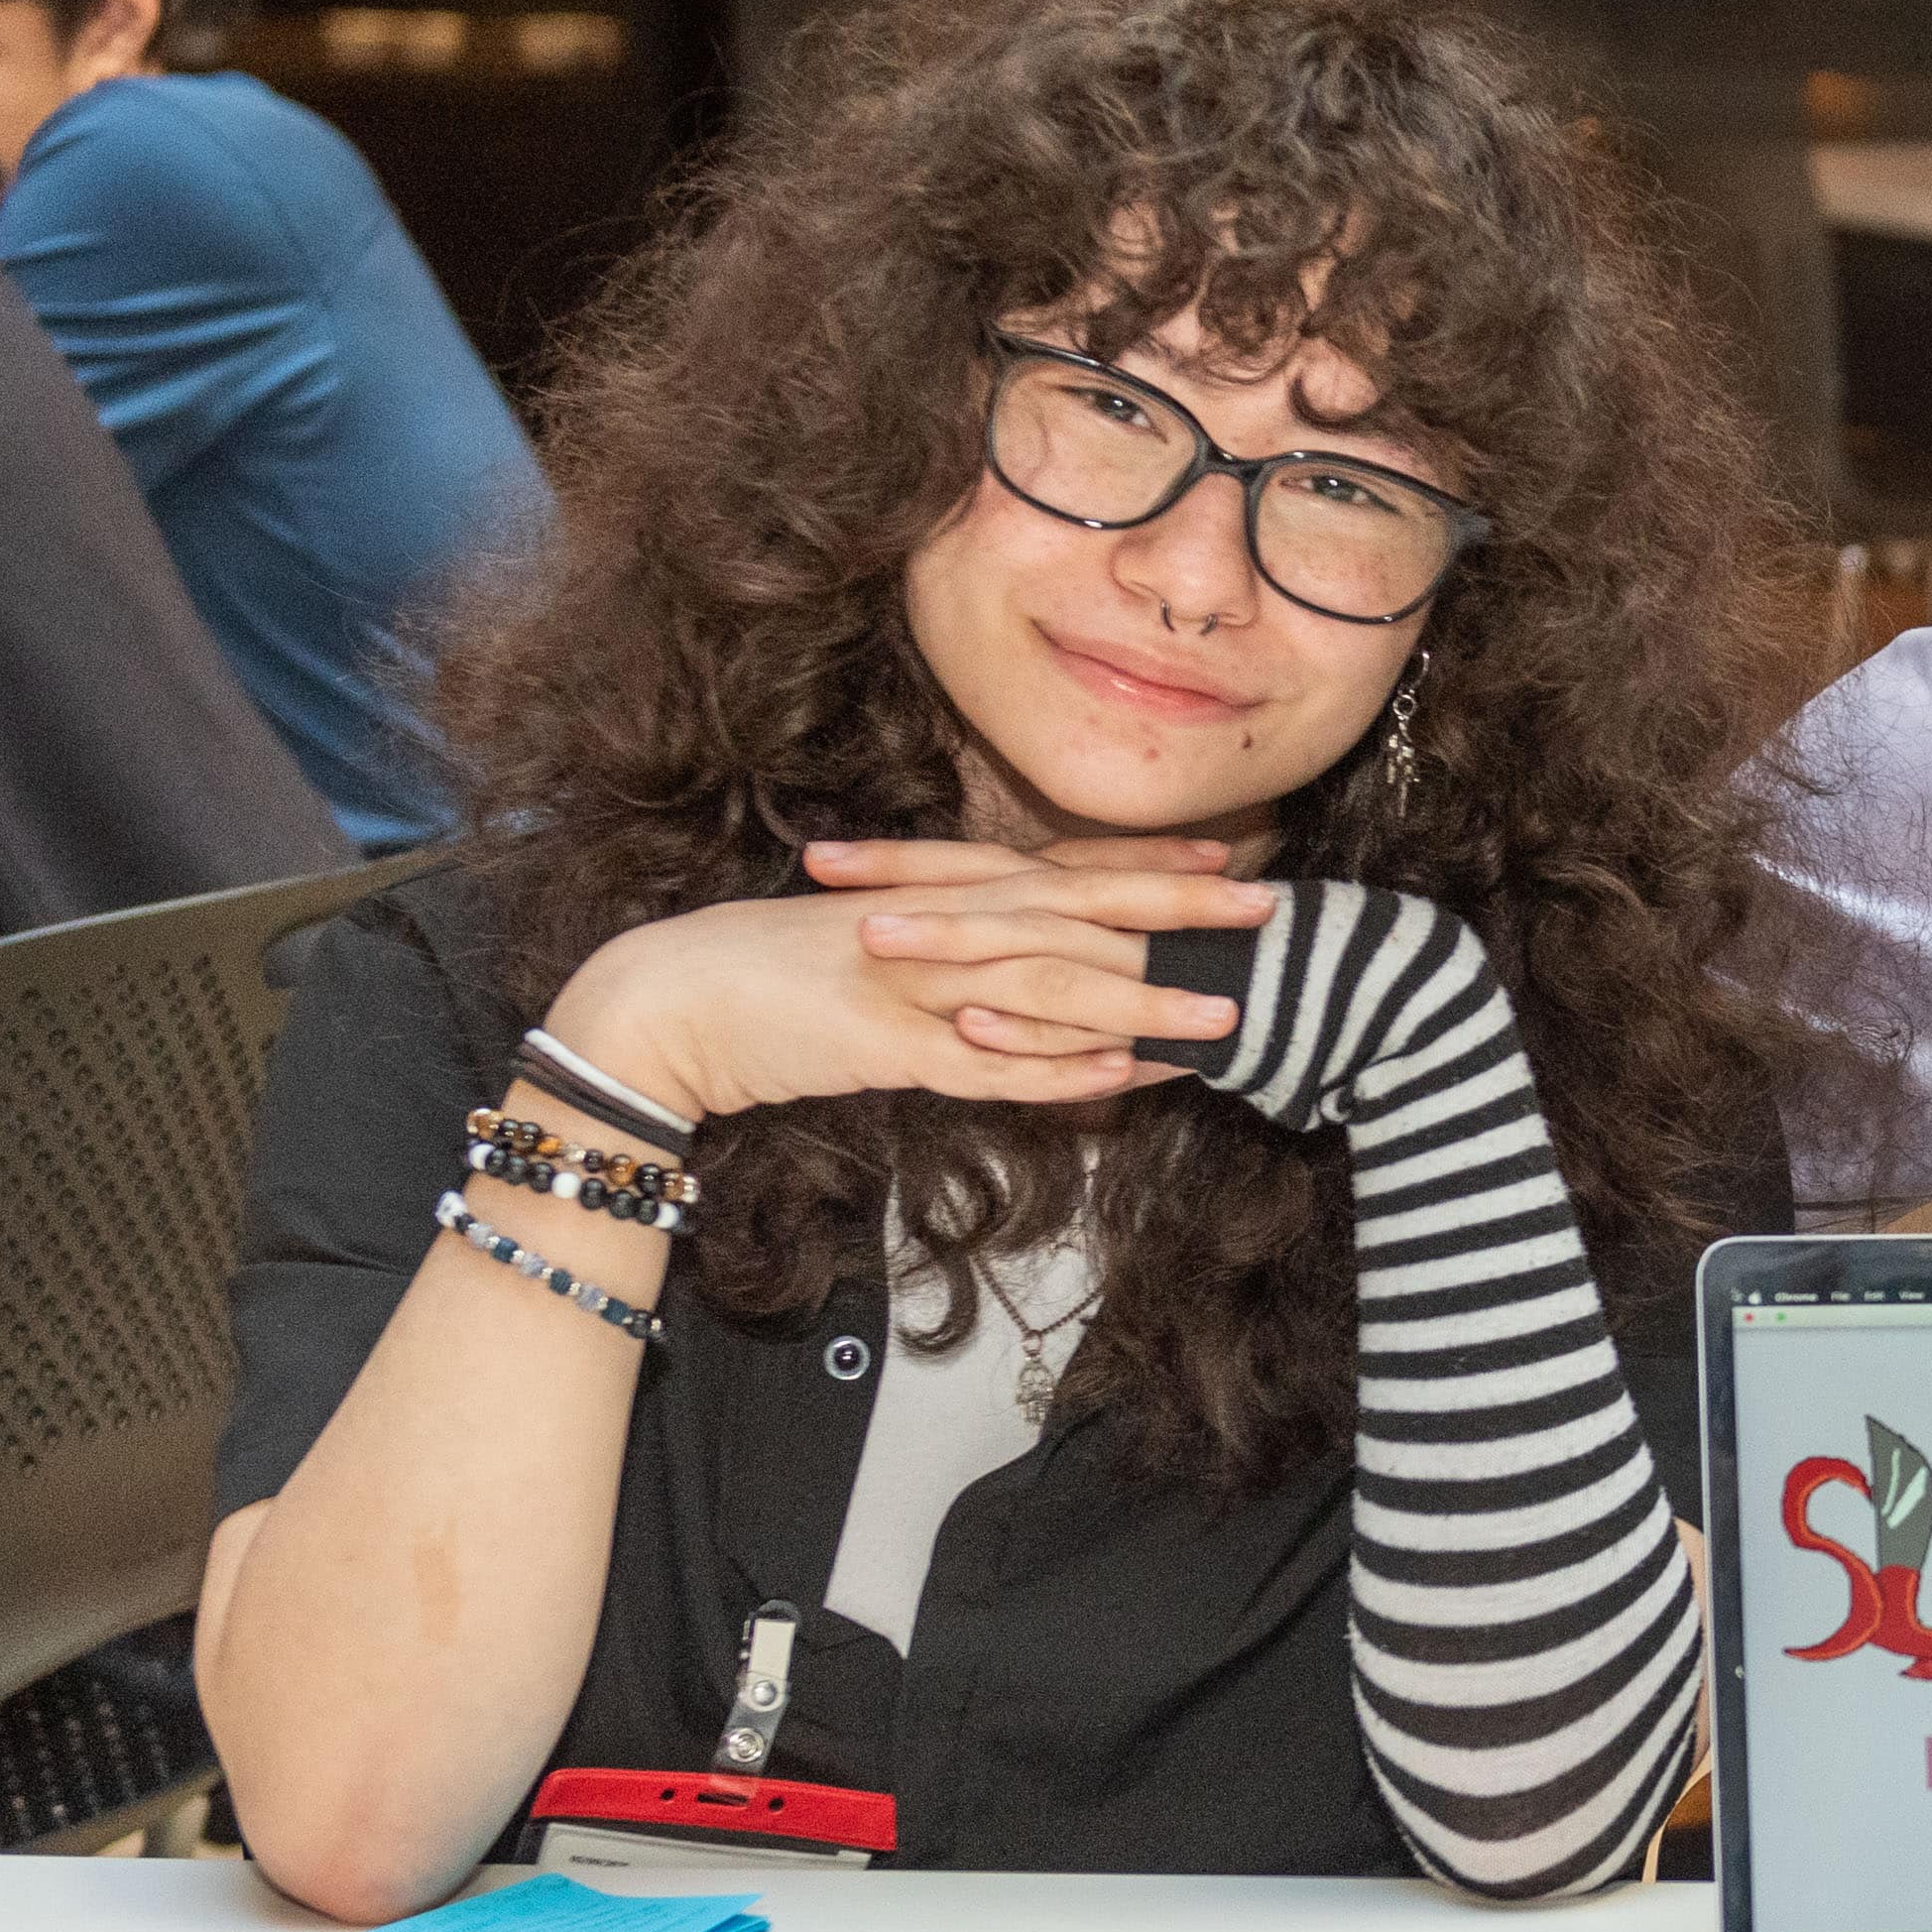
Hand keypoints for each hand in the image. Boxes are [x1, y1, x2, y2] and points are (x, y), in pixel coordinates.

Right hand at [542, 839, 1276, 1120]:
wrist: (665, 998)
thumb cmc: (764, 972)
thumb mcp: (868, 946)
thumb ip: (942, 948)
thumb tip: (1008, 964)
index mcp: (936, 898)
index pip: (1061, 872)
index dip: (1147, 864)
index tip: (1230, 857)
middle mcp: (937, 930)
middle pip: (1077, 914)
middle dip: (1175, 911)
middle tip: (1266, 912)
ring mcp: (914, 989)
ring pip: (1049, 990)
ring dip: (1140, 999)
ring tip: (1222, 1011)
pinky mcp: (885, 1050)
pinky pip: (987, 1066)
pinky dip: (1056, 1071)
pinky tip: (1120, 1074)